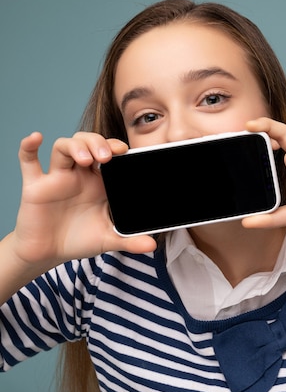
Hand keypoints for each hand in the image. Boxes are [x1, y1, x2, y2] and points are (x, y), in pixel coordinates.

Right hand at [10, 132, 155, 271]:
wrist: (49, 253)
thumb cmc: (79, 239)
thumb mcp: (108, 239)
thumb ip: (130, 241)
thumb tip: (152, 245)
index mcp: (99, 182)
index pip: (108, 153)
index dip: (115, 147)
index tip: (125, 151)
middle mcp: (79, 175)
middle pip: (87, 142)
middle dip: (98, 142)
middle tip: (107, 157)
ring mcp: (57, 178)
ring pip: (63, 147)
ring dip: (75, 146)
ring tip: (86, 159)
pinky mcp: (35, 186)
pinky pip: (28, 161)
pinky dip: (28, 147)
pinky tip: (35, 138)